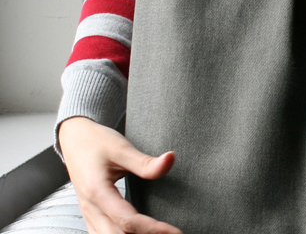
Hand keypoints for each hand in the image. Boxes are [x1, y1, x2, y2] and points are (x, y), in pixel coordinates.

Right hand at [58, 116, 183, 233]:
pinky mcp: (91, 215)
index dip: (153, 229)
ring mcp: (88, 214)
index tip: (175, 231)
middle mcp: (91, 208)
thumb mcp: (122, 148)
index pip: (128, 221)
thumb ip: (145, 162)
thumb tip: (170, 159)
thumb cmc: (97, 142)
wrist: (74, 138)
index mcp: (97, 192)